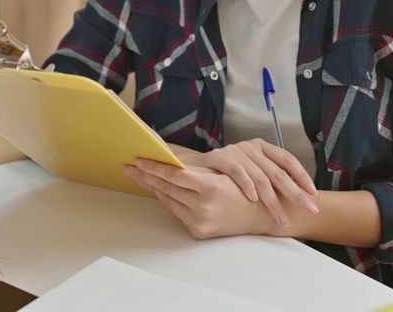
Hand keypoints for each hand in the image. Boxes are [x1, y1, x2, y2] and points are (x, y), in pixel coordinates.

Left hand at [123, 158, 285, 237]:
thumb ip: (196, 172)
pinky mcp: (198, 232)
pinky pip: (178, 212)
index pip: (173, 175)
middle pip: (166, 188)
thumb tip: (169, 164)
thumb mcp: (223, 174)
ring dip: (154, 188)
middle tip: (130, 167)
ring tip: (141, 176)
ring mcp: (200, 222)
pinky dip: (169, 200)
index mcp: (210, 188)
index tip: (138, 161)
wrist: (261, 216)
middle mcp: (203, 207)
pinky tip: (160, 190)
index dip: (153, 167)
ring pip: (169, 200)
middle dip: (146, 176)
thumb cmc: (244, 189)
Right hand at [187, 140, 318, 227]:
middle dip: (296, 193)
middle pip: (278, 171)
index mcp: (263, 148)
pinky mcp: (219, 157)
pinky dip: (246, 186)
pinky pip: (236, 171)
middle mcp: (251, 147)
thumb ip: (269, 180)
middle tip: (309, 209)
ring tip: (282, 218)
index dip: (302, 176)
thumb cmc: (225, 176)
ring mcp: (235, 151)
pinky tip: (254, 200)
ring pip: (260, 176)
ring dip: (272, 200)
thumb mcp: (251, 173)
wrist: (193, 170)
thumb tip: (298, 197)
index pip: (288, 160)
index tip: (313, 193)